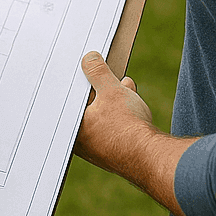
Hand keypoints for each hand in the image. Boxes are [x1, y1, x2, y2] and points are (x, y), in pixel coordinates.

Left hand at [75, 51, 192, 215]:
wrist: (151, 157)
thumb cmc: (126, 127)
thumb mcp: (111, 90)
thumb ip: (97, 72)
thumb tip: (89, 58)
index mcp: (70, 129)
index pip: (64, 100)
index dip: (73, 81)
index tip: (76, 68)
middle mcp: (79, 143)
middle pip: (82, 108)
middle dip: (94, 88)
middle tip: (100, 71)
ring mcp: (96, 149)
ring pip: (98, 117)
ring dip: (110, 99)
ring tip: (124, 85)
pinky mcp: (113, 151)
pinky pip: (111, 127)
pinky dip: (118, 113)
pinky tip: (130, 100)